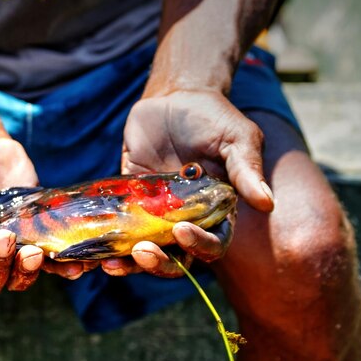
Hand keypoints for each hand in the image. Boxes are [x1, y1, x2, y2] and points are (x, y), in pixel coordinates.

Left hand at [103, 89, 271, 276]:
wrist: (174, 97)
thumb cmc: (213, 117)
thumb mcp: (236, 138)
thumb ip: (246, 170)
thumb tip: (267, 204)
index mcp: (216, 212)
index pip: (212, 244)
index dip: (200, 247)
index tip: (183, 231)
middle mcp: (186, 219)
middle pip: (176, 258)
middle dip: (160, 263)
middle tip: (142, 253)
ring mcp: (155, 213)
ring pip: (144, 251)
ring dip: (129, 263)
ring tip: (111, 263)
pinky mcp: (130, 201)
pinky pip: (118, 227)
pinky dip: (106, 241)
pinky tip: (93, 249)